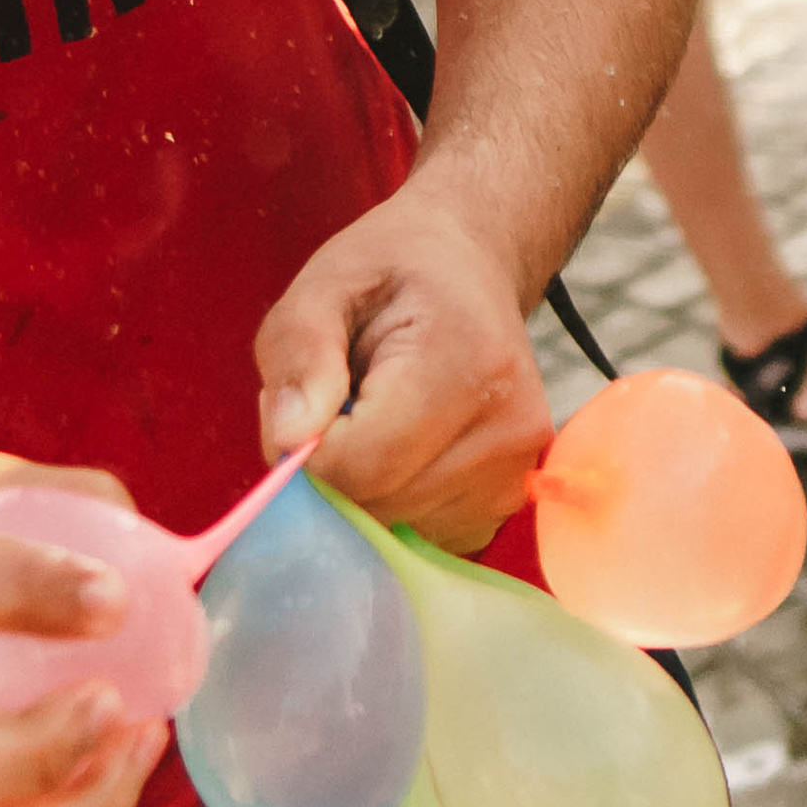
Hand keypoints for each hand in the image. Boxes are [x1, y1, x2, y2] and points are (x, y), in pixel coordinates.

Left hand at [251, 187, 551, 554]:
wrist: (467, 271)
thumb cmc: (389, 271)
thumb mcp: (325, 285)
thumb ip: (299, 353)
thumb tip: (290, 439)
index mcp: (466, 363)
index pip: (362, 463)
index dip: (309, 446)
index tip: (308, 397)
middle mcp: (508, 431)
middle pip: (377, 503)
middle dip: (330, 465)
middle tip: (333, 397)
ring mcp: (516, 477)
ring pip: (394, 526)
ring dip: (359, 484)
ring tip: (371, 411)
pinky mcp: (507, 505)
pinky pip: (420, 535)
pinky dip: (391, 499)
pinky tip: (401, 441)